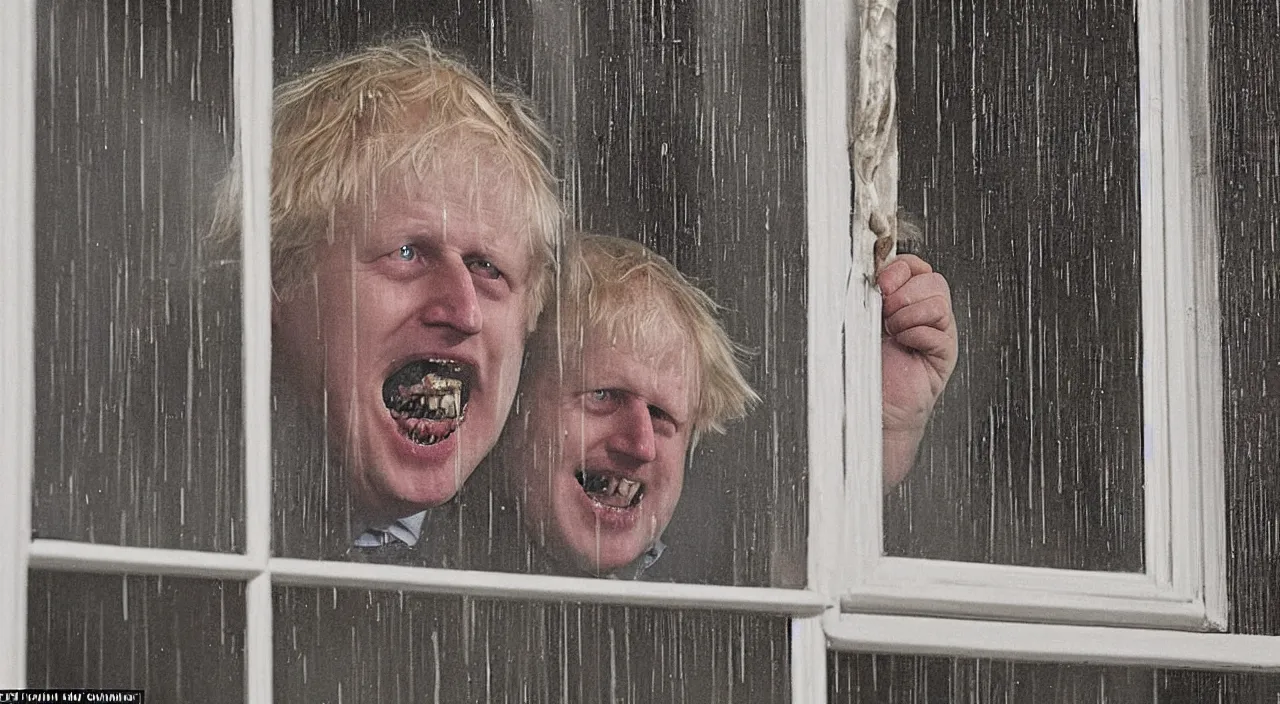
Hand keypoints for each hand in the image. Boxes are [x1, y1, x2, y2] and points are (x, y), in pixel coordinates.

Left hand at [879, 254, 957, 487]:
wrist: (871, 409)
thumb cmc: (862, 371)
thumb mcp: (857, 325)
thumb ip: (864, 298)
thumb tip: (862, 273)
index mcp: (903, 302)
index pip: (914, 267)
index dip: (900, 268)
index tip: (880, 281)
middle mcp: (923, 315)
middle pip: (931, 280)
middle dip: (903, 292)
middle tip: (885, 313)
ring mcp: (936, 334)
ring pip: (937, 301)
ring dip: (909, 314)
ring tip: (894, 333)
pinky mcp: (943, 355)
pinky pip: (939, 330)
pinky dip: (917, 333)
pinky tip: (905, 345)